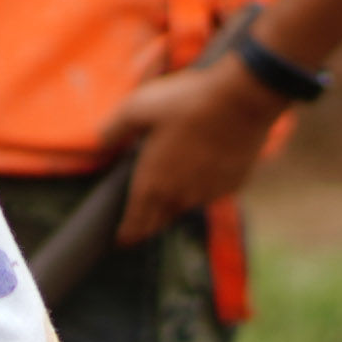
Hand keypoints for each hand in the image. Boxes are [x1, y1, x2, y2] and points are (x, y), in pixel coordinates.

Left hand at [104, 56, 290, 240]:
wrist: (242, 100)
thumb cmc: (186, 103)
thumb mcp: (137, 108)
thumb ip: (115, 129)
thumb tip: (100, 143)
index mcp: (152, 184)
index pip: (135, 222)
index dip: (127, 233)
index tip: (121, 240)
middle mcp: (180, 196)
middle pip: (160, 219)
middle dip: (148, 223)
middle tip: (140, 225)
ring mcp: (208, 193)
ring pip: (187, 205)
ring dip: (177, 201)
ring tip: (170, 189)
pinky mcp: (233, 185)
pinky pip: (212, 191)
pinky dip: (203, 186)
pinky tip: (203, 169)